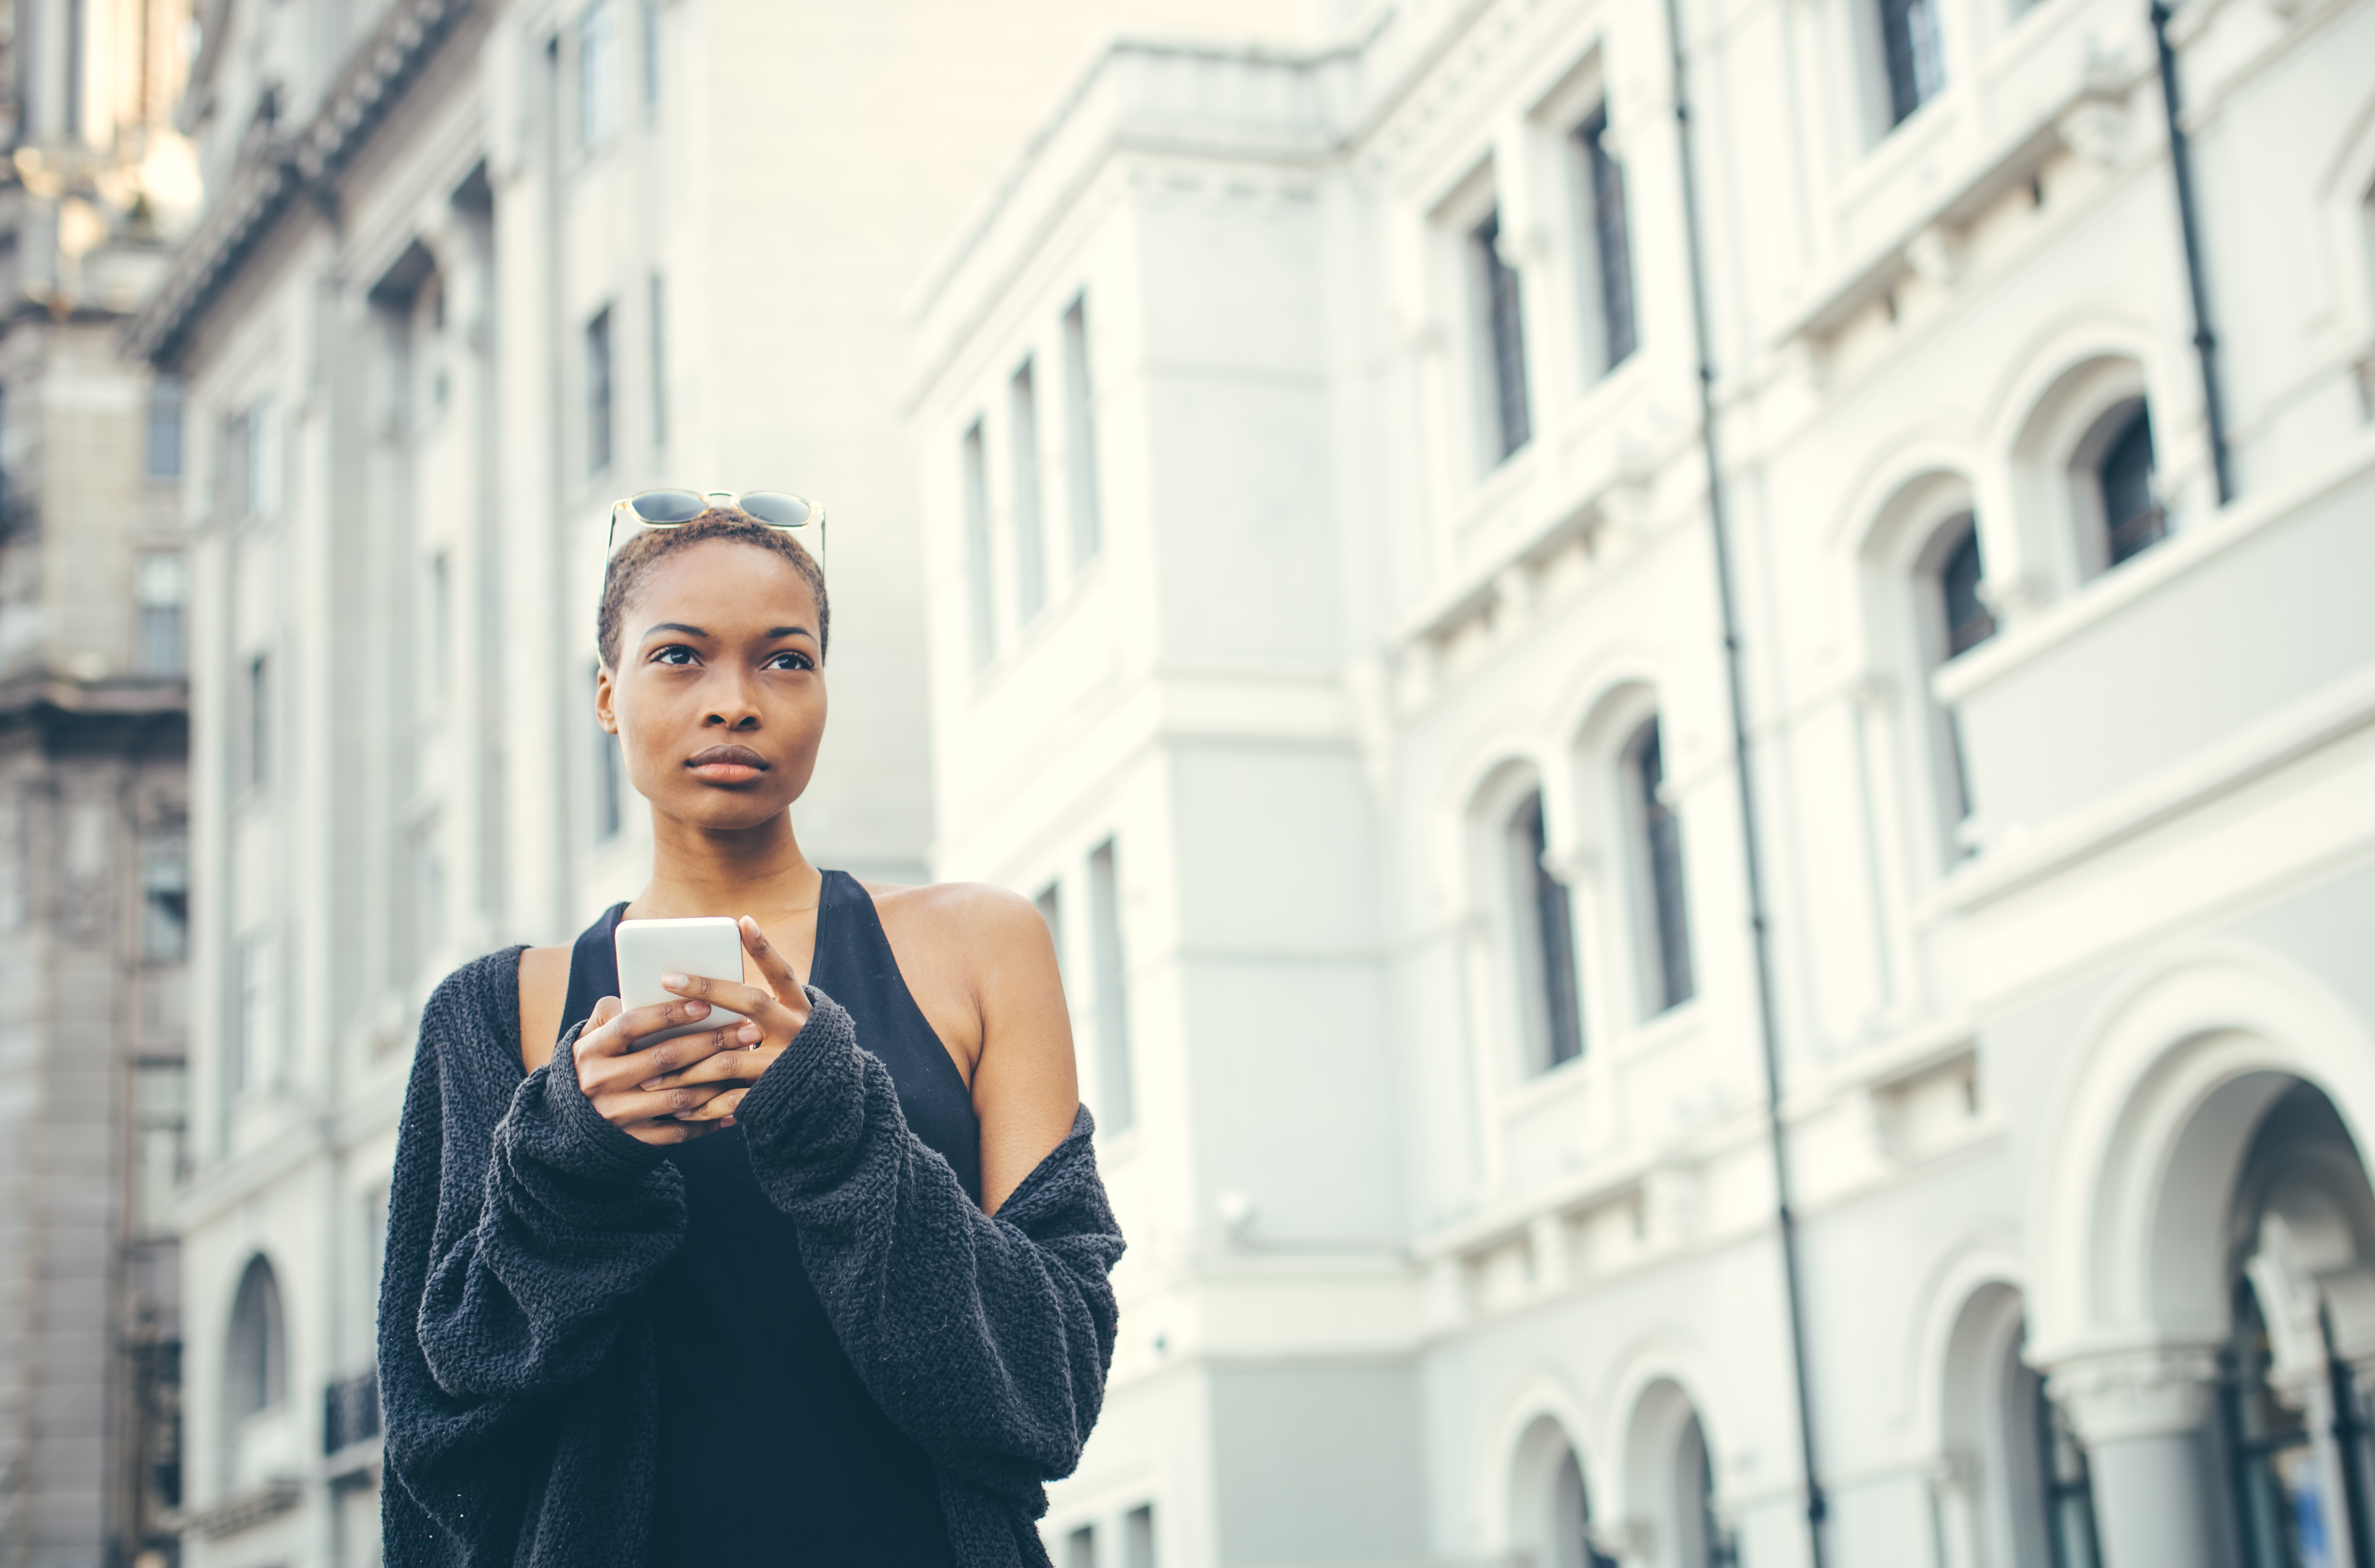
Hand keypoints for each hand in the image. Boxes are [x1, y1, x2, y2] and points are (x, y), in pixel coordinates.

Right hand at [570, 991, 761, 1145]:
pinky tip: (733, 1107)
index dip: (668, 1014)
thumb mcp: (592, 1035)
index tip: (706, 1004)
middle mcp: (602, 1082)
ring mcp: (618, 1114)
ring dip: (716, 1081)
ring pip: (677, 1097)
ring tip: (746, 1065)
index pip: (631, 1025)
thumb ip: (612, 1011)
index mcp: (592, 1049)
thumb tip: (644, 989)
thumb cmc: (595, 1062)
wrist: (569, 1119)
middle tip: (748, 1030)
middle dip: (711, 1042)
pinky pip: (677, 1132)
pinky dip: (707, 1121)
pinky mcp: (633, 1139)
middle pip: (664, 1058)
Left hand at [639, 916, 814, 1127]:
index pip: (782, 973)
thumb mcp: (788, 1024)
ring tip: (652, 1072)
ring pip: (729, 1059)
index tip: (742, 921)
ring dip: (687, 1066)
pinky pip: (731, 1101)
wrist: (830, 1100)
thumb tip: (699, 993)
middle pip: (751, 1003)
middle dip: (707, 988)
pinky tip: (677, 1108)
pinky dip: (702, 1105)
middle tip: (667, 978)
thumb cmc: (793, 1054)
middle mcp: (795, 1031)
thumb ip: (756, 1010)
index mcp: (799, 1010)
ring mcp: (784, 1064)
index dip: (764, 948)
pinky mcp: (773, 1095)